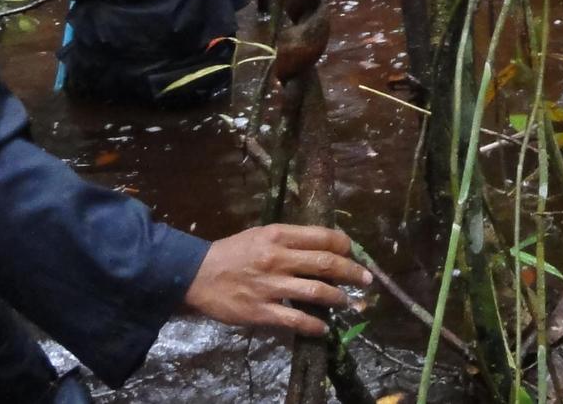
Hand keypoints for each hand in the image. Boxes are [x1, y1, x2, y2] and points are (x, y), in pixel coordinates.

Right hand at [184, 224, 369, 334]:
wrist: (195, 275)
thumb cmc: (231, 252)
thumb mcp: (260, 234)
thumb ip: (289, 240)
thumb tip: (321, 246)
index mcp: (278, 236)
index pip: (322, 237)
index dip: (345, 245)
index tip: (354, 252)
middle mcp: (278, 259)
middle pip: (326, 264)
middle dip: (352, 272)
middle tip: (366, 279)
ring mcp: (270, 287)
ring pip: (317, 292)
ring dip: (339, 299)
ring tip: (350, 303)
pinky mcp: (261, 312)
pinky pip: (295, 320)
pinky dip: (314, 325)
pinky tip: (324, 328)